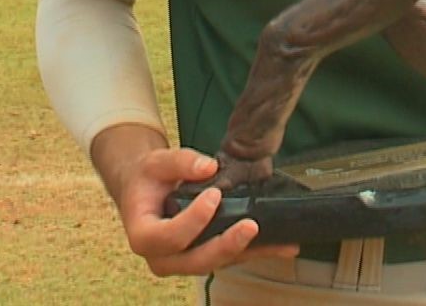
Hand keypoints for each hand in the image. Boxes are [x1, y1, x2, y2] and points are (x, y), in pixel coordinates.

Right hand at [110, 148, 298, 275]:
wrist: (146, 190)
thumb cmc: (148, 178)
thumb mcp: (157, 162)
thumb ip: (180, 162)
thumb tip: (209, 166)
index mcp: (143, 236)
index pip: (169, 236)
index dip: (193, 220)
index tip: (214, 195)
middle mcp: (163, 258)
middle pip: (196, 261)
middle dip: (225, 245)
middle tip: (250, 226)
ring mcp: (185, 261)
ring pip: (218, 263)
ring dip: (249, 252)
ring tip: (279, 242)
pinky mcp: (205, 256)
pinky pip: (230, 258)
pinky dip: (256, 252)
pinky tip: (282, 245)